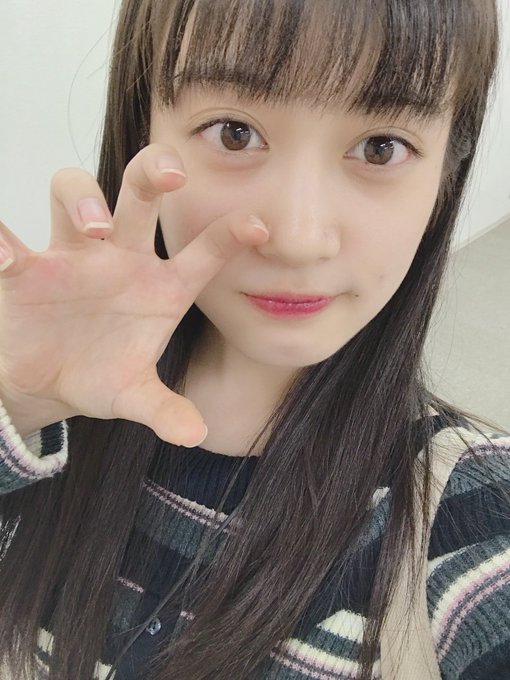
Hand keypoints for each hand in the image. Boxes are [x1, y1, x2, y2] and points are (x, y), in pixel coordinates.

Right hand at [0, 144, 267, 444]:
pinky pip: (8, 240)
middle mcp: (119, 258)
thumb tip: (195, 435)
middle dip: (152, 176)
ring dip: (84, 200)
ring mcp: (72, 256)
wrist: (48, 383)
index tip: (258, 226)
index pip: (202, 253)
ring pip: (74, 195)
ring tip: (94, 230)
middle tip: (172, 175)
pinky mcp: (25, 269)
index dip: (229, 235)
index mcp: (160, 287)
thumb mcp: (134, 395)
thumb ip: (164, 409)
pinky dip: (2, 238)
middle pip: (138, 196)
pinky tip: (7, 254)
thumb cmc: (101, 375)